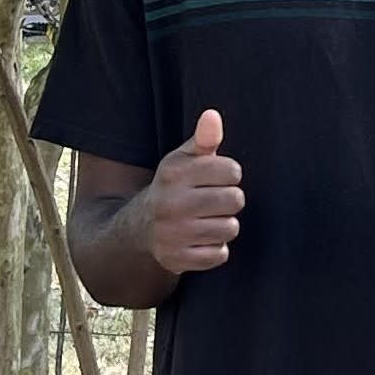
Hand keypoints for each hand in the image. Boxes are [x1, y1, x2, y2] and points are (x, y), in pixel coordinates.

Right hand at [144, 109, 243, 272]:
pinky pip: (219, 254)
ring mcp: (172, 233)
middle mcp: (170, 203)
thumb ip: (203, 139)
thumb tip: (212, 115)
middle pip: (235, 200)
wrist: (140, 228)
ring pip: (230, 228)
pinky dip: (215, 249)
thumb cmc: (173, 188)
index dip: (230, 174)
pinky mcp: (176, 258)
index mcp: (173, 173)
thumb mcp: (183, 160)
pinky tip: (200, 240)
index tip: (218, 178)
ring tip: (207, 220)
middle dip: (230, 201)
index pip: (231, 170)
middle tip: (213, 202)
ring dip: (224, 226)